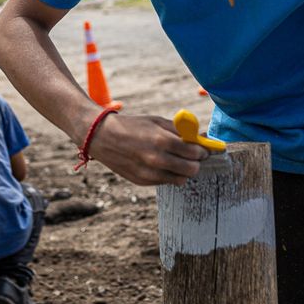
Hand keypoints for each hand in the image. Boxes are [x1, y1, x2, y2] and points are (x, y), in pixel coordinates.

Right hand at [86, 113, 208, 185]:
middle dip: (196, 162)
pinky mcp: (142, 181)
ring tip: (176, 160)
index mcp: (162, 141)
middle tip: (193, 156)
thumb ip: (180, 131)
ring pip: (181, 179)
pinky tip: (160, 163)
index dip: (203, 151)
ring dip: (183, 171)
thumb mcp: (157, 121)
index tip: (202, 148)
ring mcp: (149, 173)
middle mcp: (157, 159)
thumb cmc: (132, 126)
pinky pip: (166, 181)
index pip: (195, 153)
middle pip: (192, 169)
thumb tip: (202, 137)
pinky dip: (168, 174)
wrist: (101, 136)